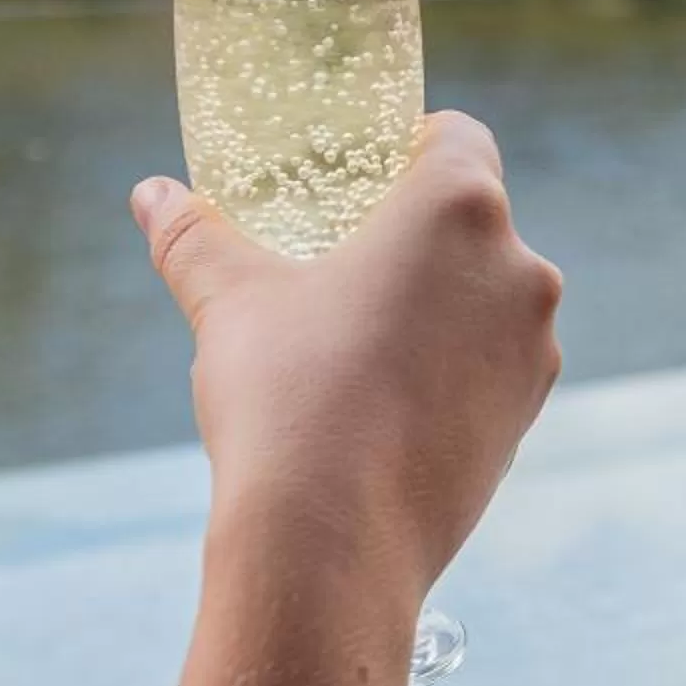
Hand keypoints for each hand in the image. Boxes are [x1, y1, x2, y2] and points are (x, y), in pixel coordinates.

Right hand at [130, 113, 563, 599]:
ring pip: (487, 297)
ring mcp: (534, 348)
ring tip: (360, 337)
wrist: (332, 546)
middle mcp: (519, 268)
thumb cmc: (285, 400)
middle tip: (347, 258)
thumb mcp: (230, 303)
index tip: (370, 172)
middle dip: (416, 233)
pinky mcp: (529, 415)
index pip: (459, 138)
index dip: (415, 144)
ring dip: (438, 303)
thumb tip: (151, 194)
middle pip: (474, 221)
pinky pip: (491, 365)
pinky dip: (451, 366)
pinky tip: (386, 398)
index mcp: (459, 210)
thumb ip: (195, 236)